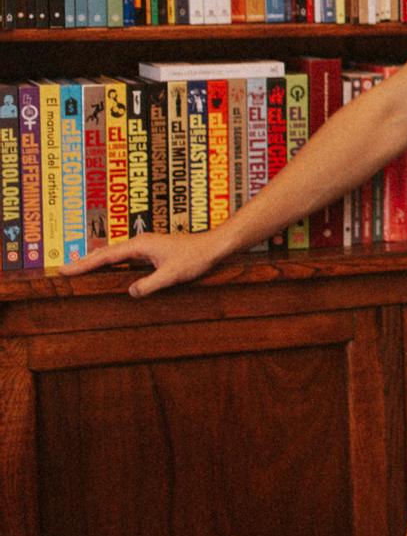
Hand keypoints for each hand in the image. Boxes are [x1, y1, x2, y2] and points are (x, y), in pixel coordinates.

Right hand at [60, 231, 233, 296]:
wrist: (214, 246)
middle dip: (85, 262)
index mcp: (140, 245)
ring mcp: (146, 246)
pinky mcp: (152, 251)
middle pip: (106, 253)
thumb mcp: (172, 275)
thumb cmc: (196, 257)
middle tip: (64, 271)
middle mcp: (140, 243)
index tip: (65, 270)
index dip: (84, 264)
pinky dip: (112, 262)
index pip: (105, 256)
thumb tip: (130, 292)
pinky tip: (109, 268)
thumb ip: (150, 284)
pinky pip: (126, 257)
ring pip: (115, 254)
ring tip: (79, 269)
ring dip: (97, 261)